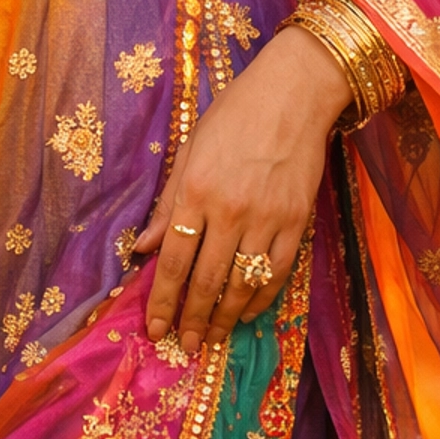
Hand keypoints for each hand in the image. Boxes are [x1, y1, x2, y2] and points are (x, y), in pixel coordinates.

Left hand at [136, 26, 350, 353]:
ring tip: (212, 339)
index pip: (175, 259)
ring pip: (242, 283)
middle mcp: (229, 209)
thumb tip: (143, 248)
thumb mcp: (190, 150)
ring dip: (225, 318)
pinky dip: (261, 298)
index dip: (164, 299)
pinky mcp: (296, 220)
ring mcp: (266, 217)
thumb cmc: (234, 115)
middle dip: (192, 319)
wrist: (293, 93)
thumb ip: (169, 203)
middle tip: (183, 345)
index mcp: (196, 190)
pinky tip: (247, 313)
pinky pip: (277, 272)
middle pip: (207, 280)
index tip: (155, 326)